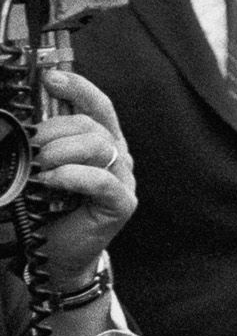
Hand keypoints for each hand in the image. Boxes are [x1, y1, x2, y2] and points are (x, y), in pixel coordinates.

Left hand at [25, 67, 134, 311]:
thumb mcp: (39, 171)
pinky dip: (74, 176)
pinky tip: (52, 180)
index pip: (97, 106)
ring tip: (39, 166)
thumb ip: (37, 148)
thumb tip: (15, 128)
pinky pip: (103, 181)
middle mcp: (118, 157)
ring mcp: (123, 180)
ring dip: (62, 151)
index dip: (78, 87)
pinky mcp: (122, 204)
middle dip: (57, 129)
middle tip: (31, 146)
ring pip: (100, 146)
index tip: (50, 77)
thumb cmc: (47, 213)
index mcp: (101, 144)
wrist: (56, 258)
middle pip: (94, 125)